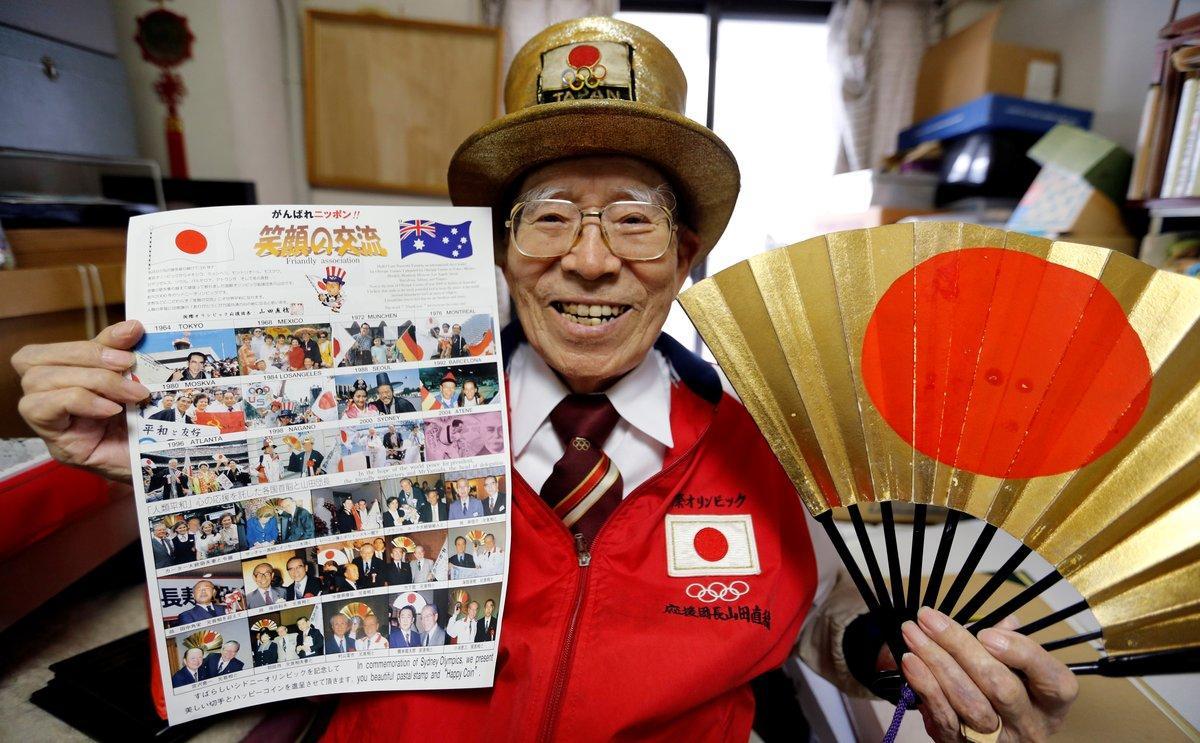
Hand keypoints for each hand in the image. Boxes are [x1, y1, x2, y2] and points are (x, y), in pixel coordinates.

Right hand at [13, 320, 147, 480]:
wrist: (160, 468)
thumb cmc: (145, 426)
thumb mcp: (133, 383)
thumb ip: (123, 356)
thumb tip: (132, 327)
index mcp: (61, 379)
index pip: (50, 349)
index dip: (87, 338)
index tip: (133, 333)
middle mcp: (44, 397)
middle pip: (36, 360)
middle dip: (88, 355)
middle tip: (129, 363)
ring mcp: (46, 420)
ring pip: (41, 381)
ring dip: (92, 380)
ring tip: (132, 393)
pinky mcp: (53, 440)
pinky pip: (44, 407)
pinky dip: (80, 401)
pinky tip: (111, 409)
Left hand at [900, 607, 1077, 741]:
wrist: (987, 735)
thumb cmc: (1004, 687)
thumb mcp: (1018, 667)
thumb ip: (1011, 642)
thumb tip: (1003, 623)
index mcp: (1052, 702)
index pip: (1053, 680)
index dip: (1021, 654)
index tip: (986, 633)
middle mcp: (1030, 725)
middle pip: (1001, 687)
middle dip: (961, 647)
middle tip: (931, 620)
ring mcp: (998, 740)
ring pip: (969, 702)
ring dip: (936, 662)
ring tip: (914, 634)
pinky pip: (944, 716)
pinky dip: (925, 685)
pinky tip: (911, 661)